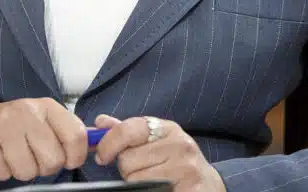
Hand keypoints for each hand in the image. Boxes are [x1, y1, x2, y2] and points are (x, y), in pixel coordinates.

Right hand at [0, 99, 90, 180]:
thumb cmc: (17, 124)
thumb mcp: (45, 119)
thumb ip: (69, 131)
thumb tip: (99, 144)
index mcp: (47, 106)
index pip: (76, 136)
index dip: (76, 157)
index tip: (69, 161)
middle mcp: (27, 111)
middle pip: (53, 160)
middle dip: (45, 167)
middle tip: (35, 158)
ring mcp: (3, 125)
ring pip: (28, 171)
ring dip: (23, 171)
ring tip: (16, 156)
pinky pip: (4, 174)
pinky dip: (3, 172)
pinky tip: (0, 157)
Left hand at [93, 114, 225, 191]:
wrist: (207, 185)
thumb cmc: (176, 162)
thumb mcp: (155, 141)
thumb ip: (128, 132)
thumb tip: (100, 122)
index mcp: (168, 129)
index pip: (128, 130)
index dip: (108, 144)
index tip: (102, 156)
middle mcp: (179, 145)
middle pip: (127, 160)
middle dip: (128, 169)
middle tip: (144, 171)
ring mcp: (185, 169)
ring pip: (135, 180)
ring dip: (137, 184)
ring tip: (154, 180)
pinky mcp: (188, 189)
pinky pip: (148, 191)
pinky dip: (148, 191)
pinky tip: (159, 189)